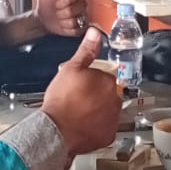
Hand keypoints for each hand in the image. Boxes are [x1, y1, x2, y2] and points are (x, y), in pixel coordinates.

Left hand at [34, 0, 87, 36]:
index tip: (57, 2)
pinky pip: (77, 30)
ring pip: (76, 20)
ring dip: (64, 21)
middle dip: (63, 11)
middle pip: (77, 8)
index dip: (64, 0)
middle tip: (57, 11)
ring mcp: (80, 16)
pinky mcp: (80, 28)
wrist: (43, 20)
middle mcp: (78, 4)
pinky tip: (62, 25)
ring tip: (59, 18)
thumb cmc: (45, 5)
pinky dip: (67, 29)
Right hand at [42, 29, 121, 156]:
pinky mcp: (108, 136)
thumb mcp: (71, 68)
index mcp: (109, 82)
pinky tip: (83, 125)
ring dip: (97, 111)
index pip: (105, 77)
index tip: (81, 85)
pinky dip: (96, 127)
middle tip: (78, 99)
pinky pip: (104, 129)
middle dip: (96, 95)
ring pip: (107, 111)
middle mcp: (116, 101)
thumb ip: (86, 51)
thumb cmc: (61, 101)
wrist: (55, 130)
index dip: (91, 81)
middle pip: (108, 94)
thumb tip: (95, 33)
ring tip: (78, 113)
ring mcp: (113, 120)